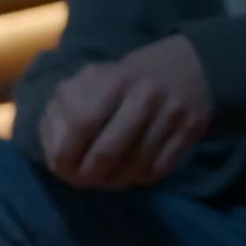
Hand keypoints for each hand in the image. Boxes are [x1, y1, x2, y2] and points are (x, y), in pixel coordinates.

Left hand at [39, 34, 212, 189]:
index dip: (65, 155)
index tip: (61, 168)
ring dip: (113, 182)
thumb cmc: (125, 80)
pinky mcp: (193, 128)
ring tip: (104, 180)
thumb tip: (52, 154)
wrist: (190, 64)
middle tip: (81, 180)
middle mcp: (144, 94)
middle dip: (87, 176)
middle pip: (107, 153)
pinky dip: (139, 178)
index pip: (80, 125)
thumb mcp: (91, 81)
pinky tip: (130, 173)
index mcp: (112, 79)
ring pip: (134, 166)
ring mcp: (172, 112)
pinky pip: (159, 169)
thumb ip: (64, 111)